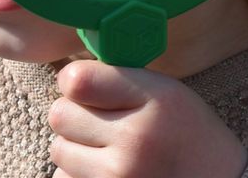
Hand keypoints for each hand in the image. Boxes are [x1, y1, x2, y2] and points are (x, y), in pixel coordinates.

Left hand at [48, 60, 247, 177]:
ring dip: (76, 150)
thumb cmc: (188, 135)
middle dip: (75, 117)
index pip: (78, 81)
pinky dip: (79, 176)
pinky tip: (109, 174)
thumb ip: (120, 79)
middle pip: (60, 116)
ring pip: (59, 151)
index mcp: (154, 100)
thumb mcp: (168, 93)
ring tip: (111, 153)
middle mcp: (135, 141)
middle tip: (102, 124)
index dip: (74, 82)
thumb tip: (65, 78)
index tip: (86, 88)